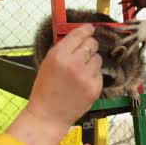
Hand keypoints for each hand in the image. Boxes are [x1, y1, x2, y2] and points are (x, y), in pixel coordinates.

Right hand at [6, 24, 102, 144]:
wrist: (48, 115)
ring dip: (92, 61)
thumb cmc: (45, 90)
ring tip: (81, 71)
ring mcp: (86, 76)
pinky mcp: (95, 87)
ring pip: (98, 58)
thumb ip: (63, 49)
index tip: (90, 28)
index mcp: (59, 55)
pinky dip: (94, 75)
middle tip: (85, 52)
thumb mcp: (48, 63)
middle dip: (90, 46)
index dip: (86, 30)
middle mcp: (74, 63)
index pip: (79, 34)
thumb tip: (79, 36)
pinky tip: (83, 82)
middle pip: (92, 44)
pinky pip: (100, 73)